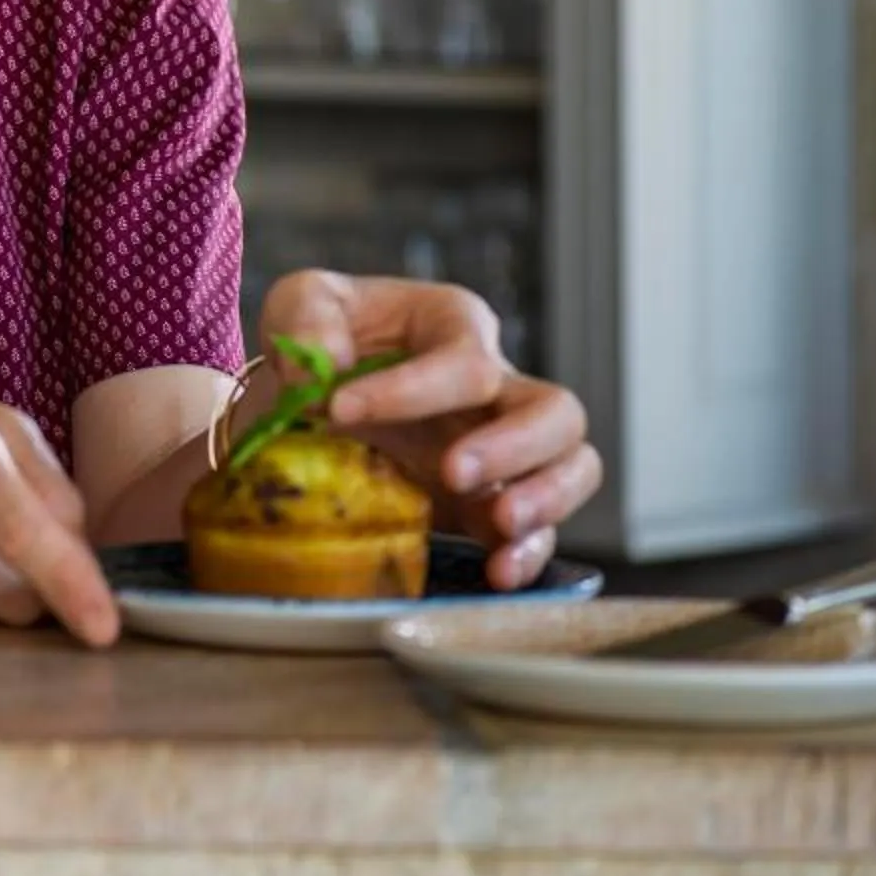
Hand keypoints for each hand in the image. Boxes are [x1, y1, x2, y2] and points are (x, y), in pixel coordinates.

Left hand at [256, 272, 602, 590]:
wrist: (312, 403)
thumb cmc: (320, 343)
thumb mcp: (300, 305)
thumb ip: (306, 316)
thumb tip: (326, 365)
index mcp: (454, 327)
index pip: (462, 356)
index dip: (410, 387)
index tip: (341, 409)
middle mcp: (497, 388)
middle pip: (555, 410)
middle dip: (512, 445)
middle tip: (452, 471)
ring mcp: (505, 449)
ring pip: (575, 466)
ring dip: (547, 498)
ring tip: (499, 523)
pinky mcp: (493, 504)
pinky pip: (543, 530)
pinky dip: (529, 553)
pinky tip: (498, 571)